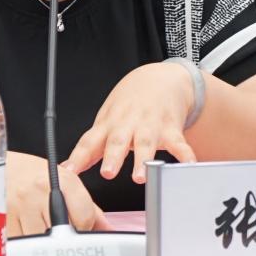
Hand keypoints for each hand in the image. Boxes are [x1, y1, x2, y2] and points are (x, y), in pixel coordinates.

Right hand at [5, 151, 106, 236]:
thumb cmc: (33, 174)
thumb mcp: (64, 182)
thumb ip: (88, 207)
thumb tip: (106, 230)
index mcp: (61, 180)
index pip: (84, 218)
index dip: (86, 230)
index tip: (81, 231)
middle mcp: (39, 191)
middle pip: (63, 234)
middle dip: (65, 241)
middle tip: (62, 236)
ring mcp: (19, 206)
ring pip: (42, 244)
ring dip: (45, 246)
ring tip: (42, 230)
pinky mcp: (3, 220)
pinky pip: (22, 245)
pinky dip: (27, 246)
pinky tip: (26, 231)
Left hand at [65, 62, 197, 182]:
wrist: (158, 79)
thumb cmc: (128, 104)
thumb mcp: (106, 122)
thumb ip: (90, 148)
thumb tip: (67, 169)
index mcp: (109, 125)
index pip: (90, 142)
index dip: (78, 157)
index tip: (69, 172)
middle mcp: (128, 125)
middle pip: (118, 141)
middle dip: (112, 157)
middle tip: (108, 173)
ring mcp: (150, 126)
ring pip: (146, 142)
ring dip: (143, 159)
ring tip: (140, 176)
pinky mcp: (171, 129)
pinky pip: (179, 143)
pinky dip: (185, 154)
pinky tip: (188, 165)